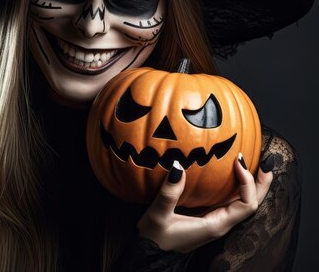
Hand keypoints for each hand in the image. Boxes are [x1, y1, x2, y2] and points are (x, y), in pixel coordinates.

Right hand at [137, 154, 273, 253]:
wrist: (149, 253)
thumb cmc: (154, 238)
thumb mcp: (158, 215)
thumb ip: (169, 192)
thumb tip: (178, 166)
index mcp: (216, 225)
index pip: (246, 204)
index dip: (248, 182)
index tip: (237, 161)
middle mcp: (220, 223)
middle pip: (251, 203)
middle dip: (261, 183)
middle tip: (266, 161)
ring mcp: (214, 220)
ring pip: (241, 201)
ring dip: (250, 183)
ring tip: (250, 162)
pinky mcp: (206, 216)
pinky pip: (227, 200)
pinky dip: (233, 186)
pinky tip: (226, 173)